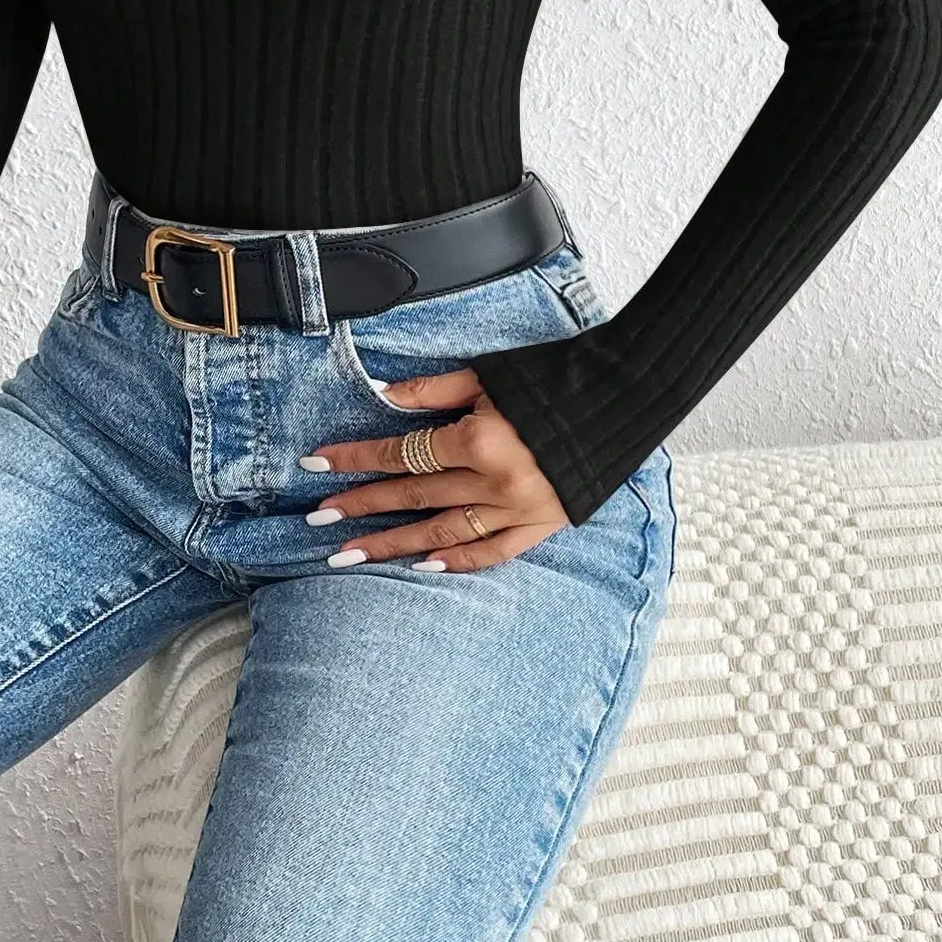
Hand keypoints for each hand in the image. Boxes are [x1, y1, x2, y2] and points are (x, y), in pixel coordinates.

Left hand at [299, 367, 570, 571]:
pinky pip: (493, 552)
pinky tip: (422, 567)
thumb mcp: (489, 375)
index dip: (354, 458)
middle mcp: (494, 481)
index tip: (315, 465)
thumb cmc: (555, 377)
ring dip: (392, 544)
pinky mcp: (544, 525)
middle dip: (361, 506)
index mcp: (478, 439)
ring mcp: (519, 509)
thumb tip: (383, 396)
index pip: (400, 452)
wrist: (625, 396)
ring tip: (349, 555)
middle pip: (413, 496)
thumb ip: (432, 391)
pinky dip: (457, 561)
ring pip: (442, 532)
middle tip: (318, 519)